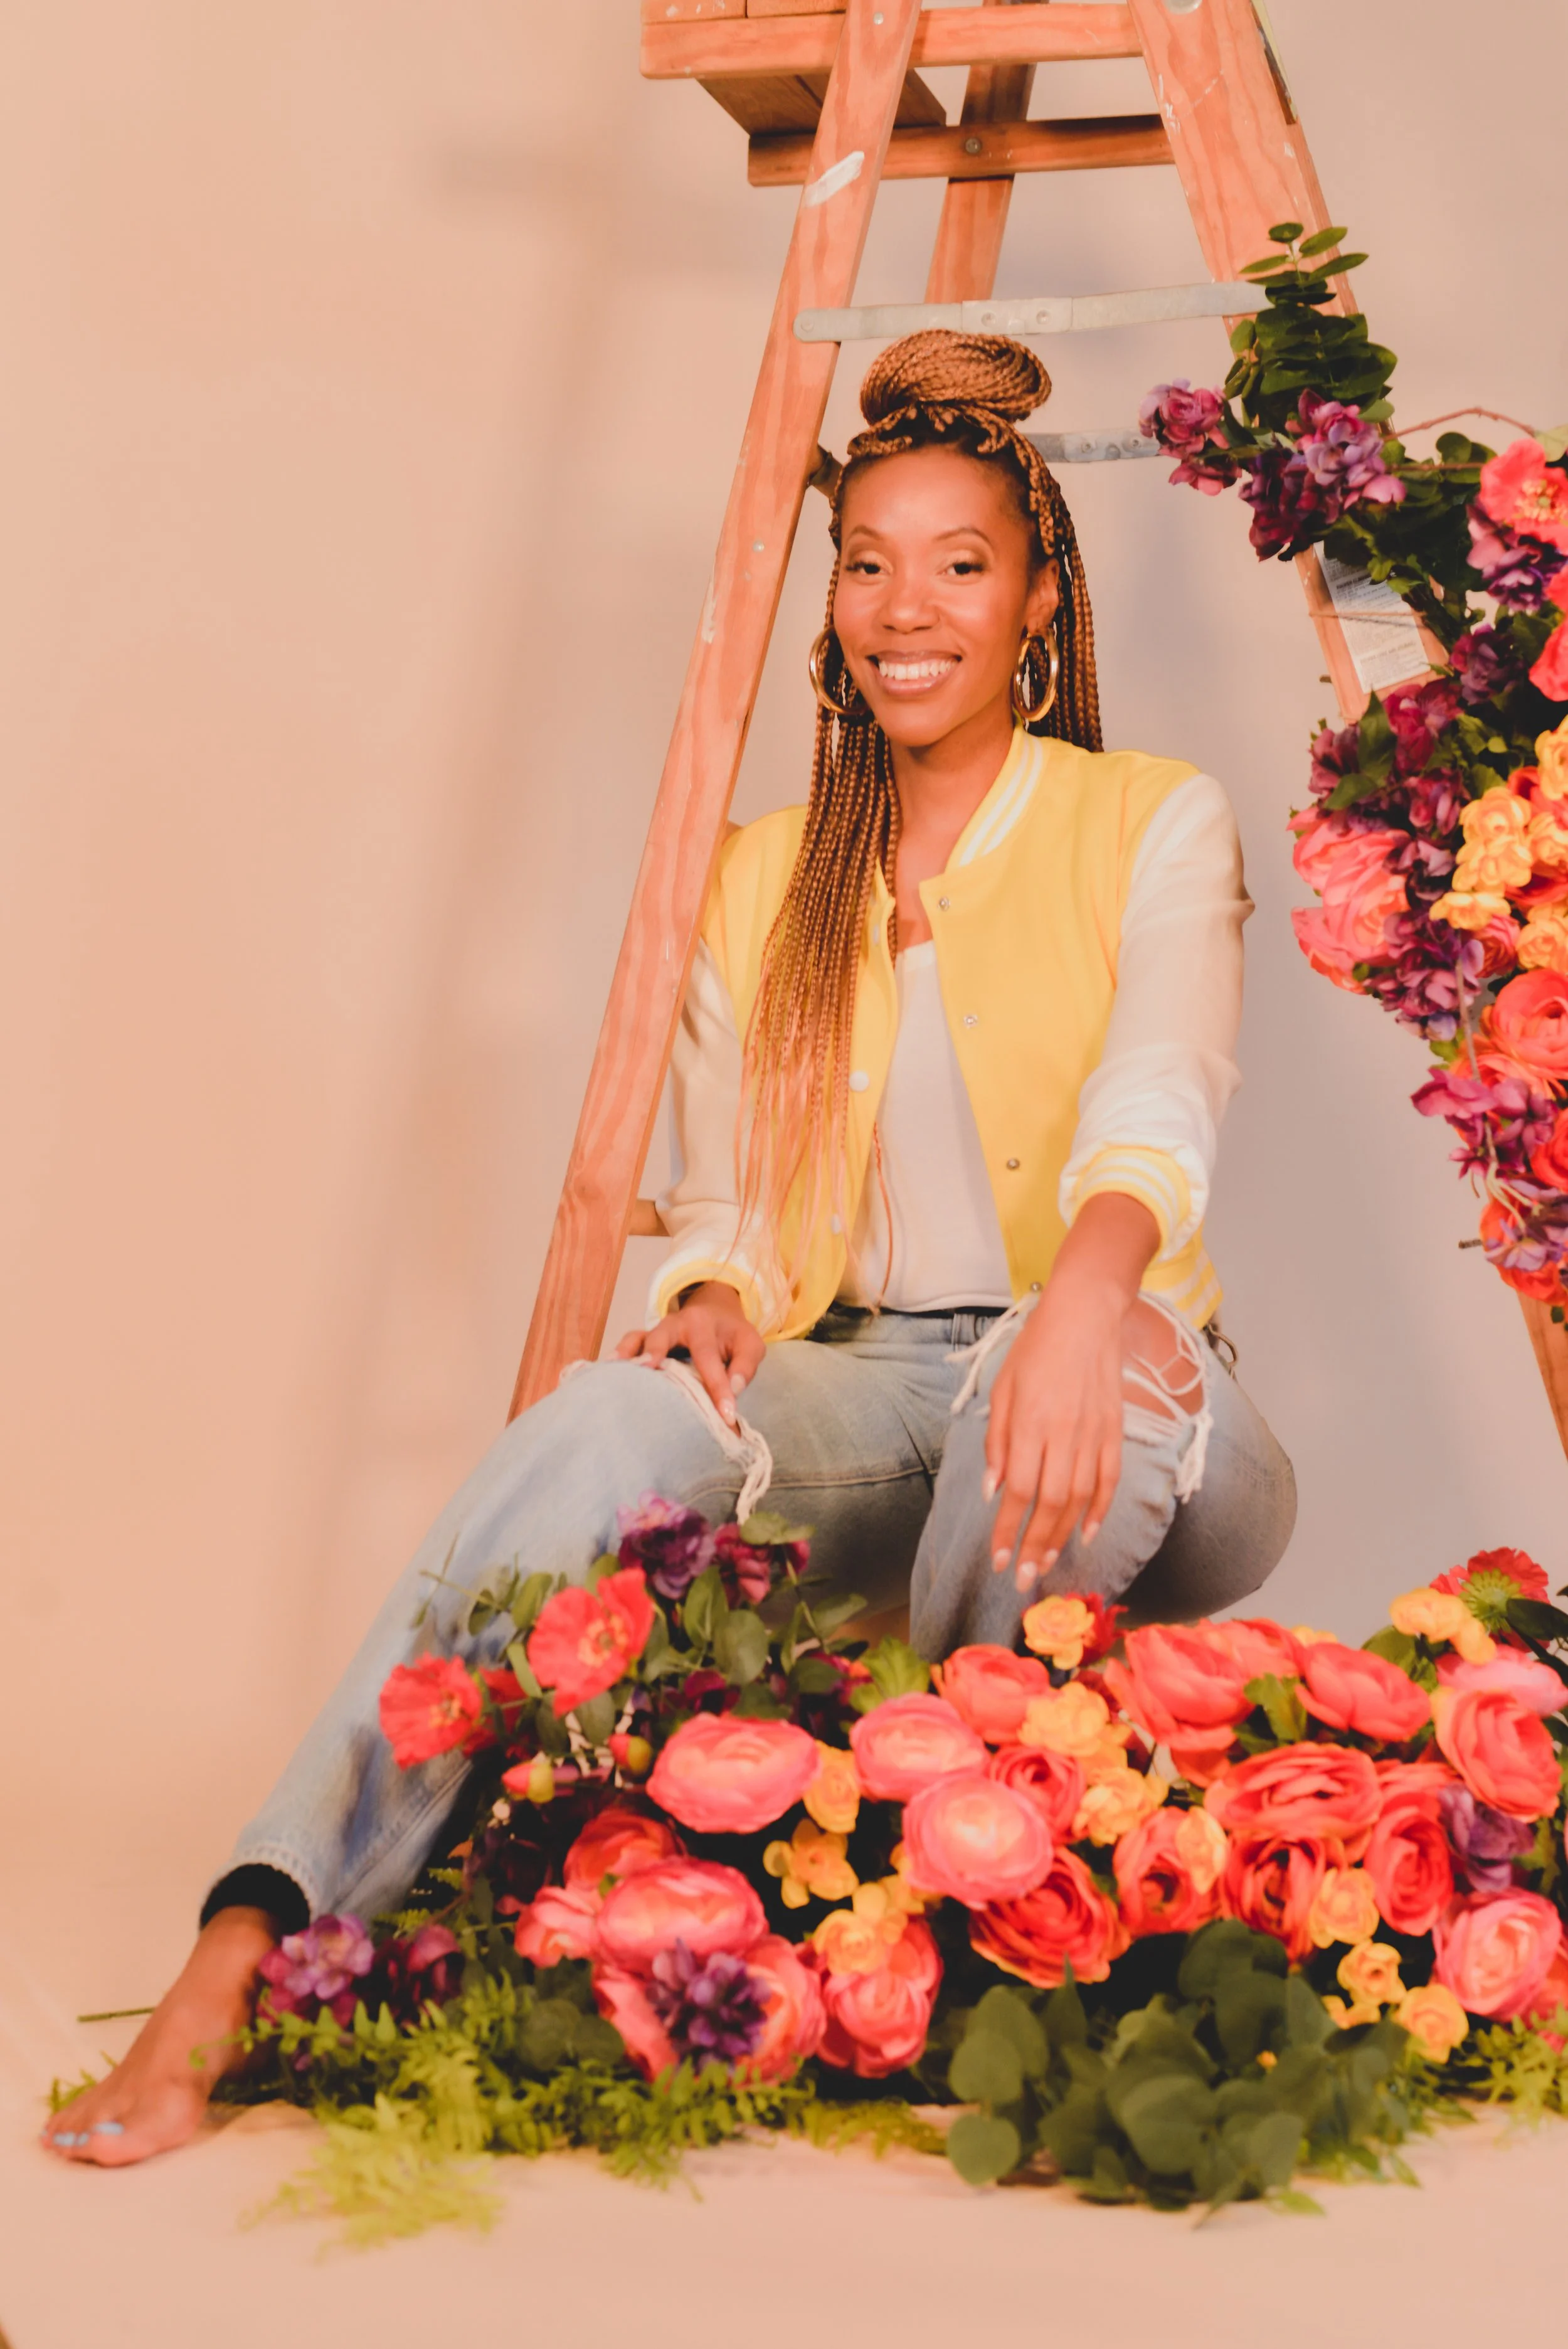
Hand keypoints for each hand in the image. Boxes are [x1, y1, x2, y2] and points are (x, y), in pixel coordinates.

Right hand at [615, 1281, 764, 1427]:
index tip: (725, 1415)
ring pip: (639, 1337)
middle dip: (655, 1352)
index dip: (717, 1387)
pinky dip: (618, 1355)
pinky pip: (629, 1343)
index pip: (709, 1358)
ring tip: (615, 1370)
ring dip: (628, 1353)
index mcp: (704, 1325)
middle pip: (662, 1336)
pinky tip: (607, 1372)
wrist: (716, 1313)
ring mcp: (657, 1331)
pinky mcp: (645, 1340)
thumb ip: (745, 1366)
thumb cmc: (732, 1336)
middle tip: (647, 1367)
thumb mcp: (750, 1344)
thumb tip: (734, 1389)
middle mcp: (676, 1324)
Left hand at [986, 1266, 1127, 1591]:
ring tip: (1048, 1563)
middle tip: (1024, 1579)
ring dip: (1063, 1536)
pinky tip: (1086, 1535)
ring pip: (1081, 1498)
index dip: (1007, 1530)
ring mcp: (1094, 1434)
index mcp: (1031, 1423)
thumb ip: (997, 1441)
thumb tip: (993, 1491)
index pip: (1017, 1490)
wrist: (1086, 1315)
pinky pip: (1110, 1480)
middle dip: (1035, 1546)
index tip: (999, 1560)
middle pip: (1050, 1503)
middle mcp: (1064, 1433)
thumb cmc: (1035, 1349)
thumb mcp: (1002, 1388)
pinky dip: (1100, 1511)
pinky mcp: (1115, 1431)